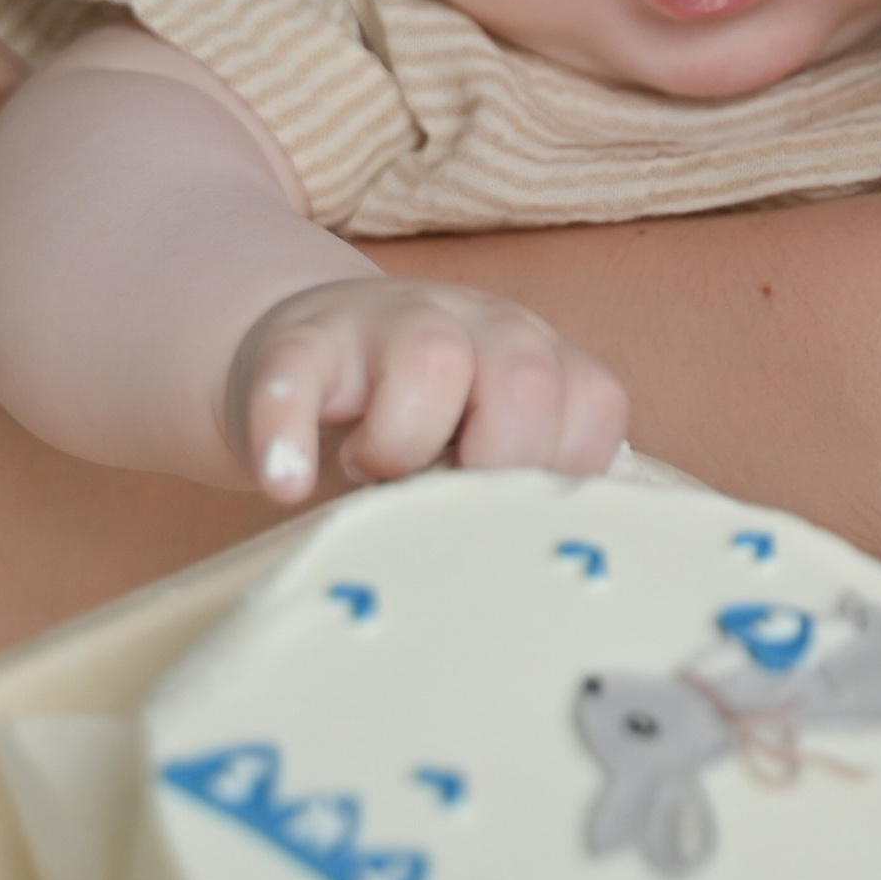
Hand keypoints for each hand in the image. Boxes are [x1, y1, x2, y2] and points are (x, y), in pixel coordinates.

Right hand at [223, 279, 627, 501]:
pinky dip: (291, 435)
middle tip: (444, 500)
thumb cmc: (414, 424)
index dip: (566, 470)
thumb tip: (574, 557)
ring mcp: (386, 321)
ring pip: (433, 359)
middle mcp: (475, 324)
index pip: (592, 402)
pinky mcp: (299, 341)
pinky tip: (287, 484)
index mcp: (532, 354)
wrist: (308, 353)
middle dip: (496, 463)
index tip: (517, 511)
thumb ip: (534, 480)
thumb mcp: (483, 440)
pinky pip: (296, 376)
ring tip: (371, 476)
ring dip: (405, 444)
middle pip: (526, 381)